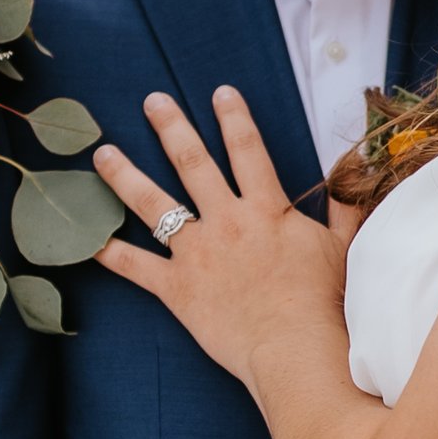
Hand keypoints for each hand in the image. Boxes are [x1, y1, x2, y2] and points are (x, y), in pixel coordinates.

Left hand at [94, 89, 350, 381]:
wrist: (295, 347)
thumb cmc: (323, 302)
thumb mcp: (343, 249)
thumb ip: (343, 210)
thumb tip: (352, 180)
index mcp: (266, 208)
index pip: (247, 149)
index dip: (233, 117)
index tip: (220, 91)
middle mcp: (225, 220)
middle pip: (192, 162)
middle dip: (170, 127)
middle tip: (152, 100)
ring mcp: (196, 253)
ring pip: (153, 204)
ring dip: (125, 175)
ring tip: (103, 153)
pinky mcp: (177, 288)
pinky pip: (135, 266)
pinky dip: (108, 252)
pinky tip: (85, 237)